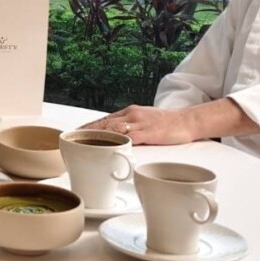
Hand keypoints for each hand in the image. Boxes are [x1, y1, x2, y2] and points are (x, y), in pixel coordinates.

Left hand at [82, 99, 258, 145]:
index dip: (88, 127)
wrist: (188, 121)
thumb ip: (131, 130)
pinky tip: (107, 147)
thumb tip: (117, 141)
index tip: (74, 133)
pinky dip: (117, 142)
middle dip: (87, 132)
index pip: (104, 120)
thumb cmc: (167, 125)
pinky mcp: (149, 133)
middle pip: (104, 123)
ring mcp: (139, 123)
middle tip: (71, 139)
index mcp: (129, 113)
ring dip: (96, 136)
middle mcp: (131, 115)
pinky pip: (130, 137)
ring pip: (113, 129)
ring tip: (82, 143)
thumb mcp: (145, 123)